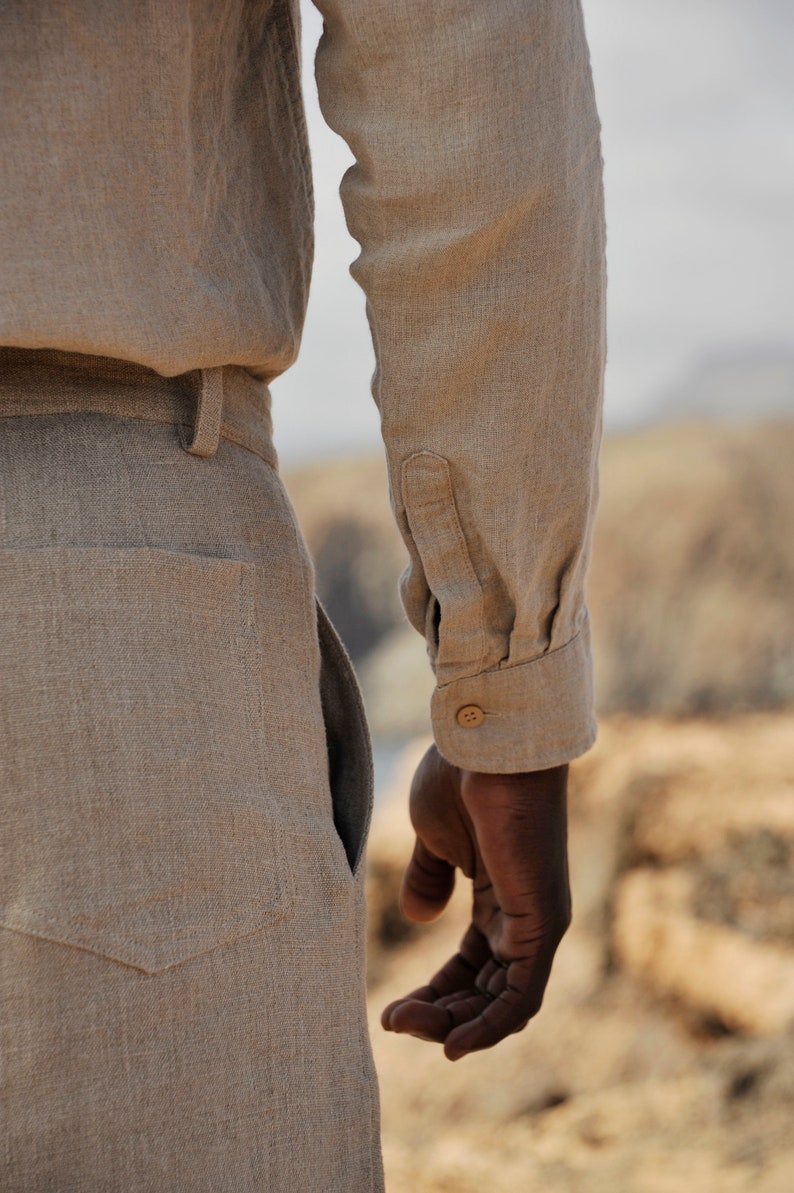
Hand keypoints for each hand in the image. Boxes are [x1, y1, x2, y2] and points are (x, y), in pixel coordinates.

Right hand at [381, 744, 570, 1060]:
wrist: (487, 743)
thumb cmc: (461, 776)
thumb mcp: (434, 836)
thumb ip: (430, 876)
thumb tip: (421, 915)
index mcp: (498, 894)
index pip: (470, 964)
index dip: (433, 992)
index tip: (389, 1010)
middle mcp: (522, 914)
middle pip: (484, 989)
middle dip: (438, 1013)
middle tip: (392, 1021)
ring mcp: (536, 920)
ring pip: (502, 1000)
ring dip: (455, 1024)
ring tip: (405, 1024)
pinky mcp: (543, 921)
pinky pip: (524, 994)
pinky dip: (493, 1026)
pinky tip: (454, 1043)